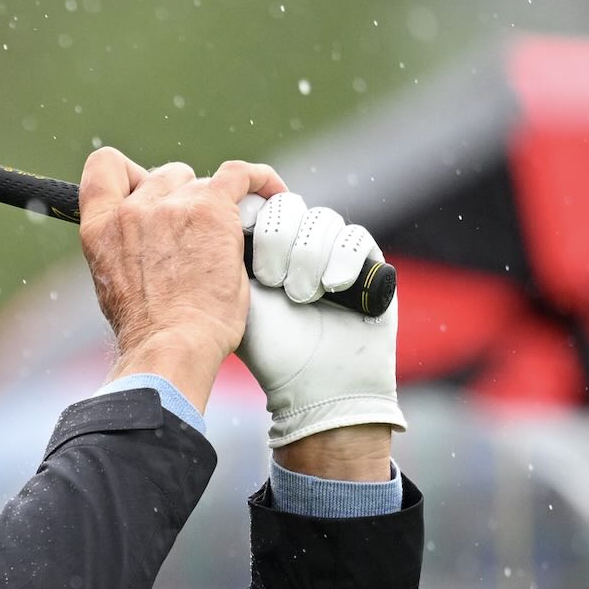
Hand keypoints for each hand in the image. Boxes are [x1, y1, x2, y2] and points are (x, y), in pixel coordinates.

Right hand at [79, 149, 286, 411]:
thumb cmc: (149, 332)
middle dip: (183, 197)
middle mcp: (131, 208)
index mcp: (100, 227)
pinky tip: (273, 193)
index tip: (149, 193)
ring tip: (234, 235)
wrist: (171, 346)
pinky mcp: (211, 209)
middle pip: (165, 176)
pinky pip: (240, 175)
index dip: (132, 175)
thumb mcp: (114, 284)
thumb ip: (125, 250)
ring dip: (217, 204)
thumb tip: (150, 244)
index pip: (105, 166)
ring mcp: (170, 206)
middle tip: (201, 235)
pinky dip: (259, 181)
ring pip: (202, 182)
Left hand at [236, 192, 406, 450]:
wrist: (317, 384)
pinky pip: (355, 237)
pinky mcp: (367, 262)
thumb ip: (227, 254)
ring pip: (321, 219)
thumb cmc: (270, 348)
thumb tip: (221, 212)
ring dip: (306, 257)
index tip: (246, 253)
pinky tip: (332, 288)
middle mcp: (297, 244)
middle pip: (288, 206)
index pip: (257, 205)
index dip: (254, 221)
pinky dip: (341, 260)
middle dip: (277, 241)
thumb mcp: (236, 297)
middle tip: (271, 281)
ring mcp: (333, 251)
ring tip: (299, 296)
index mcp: (262, 248)